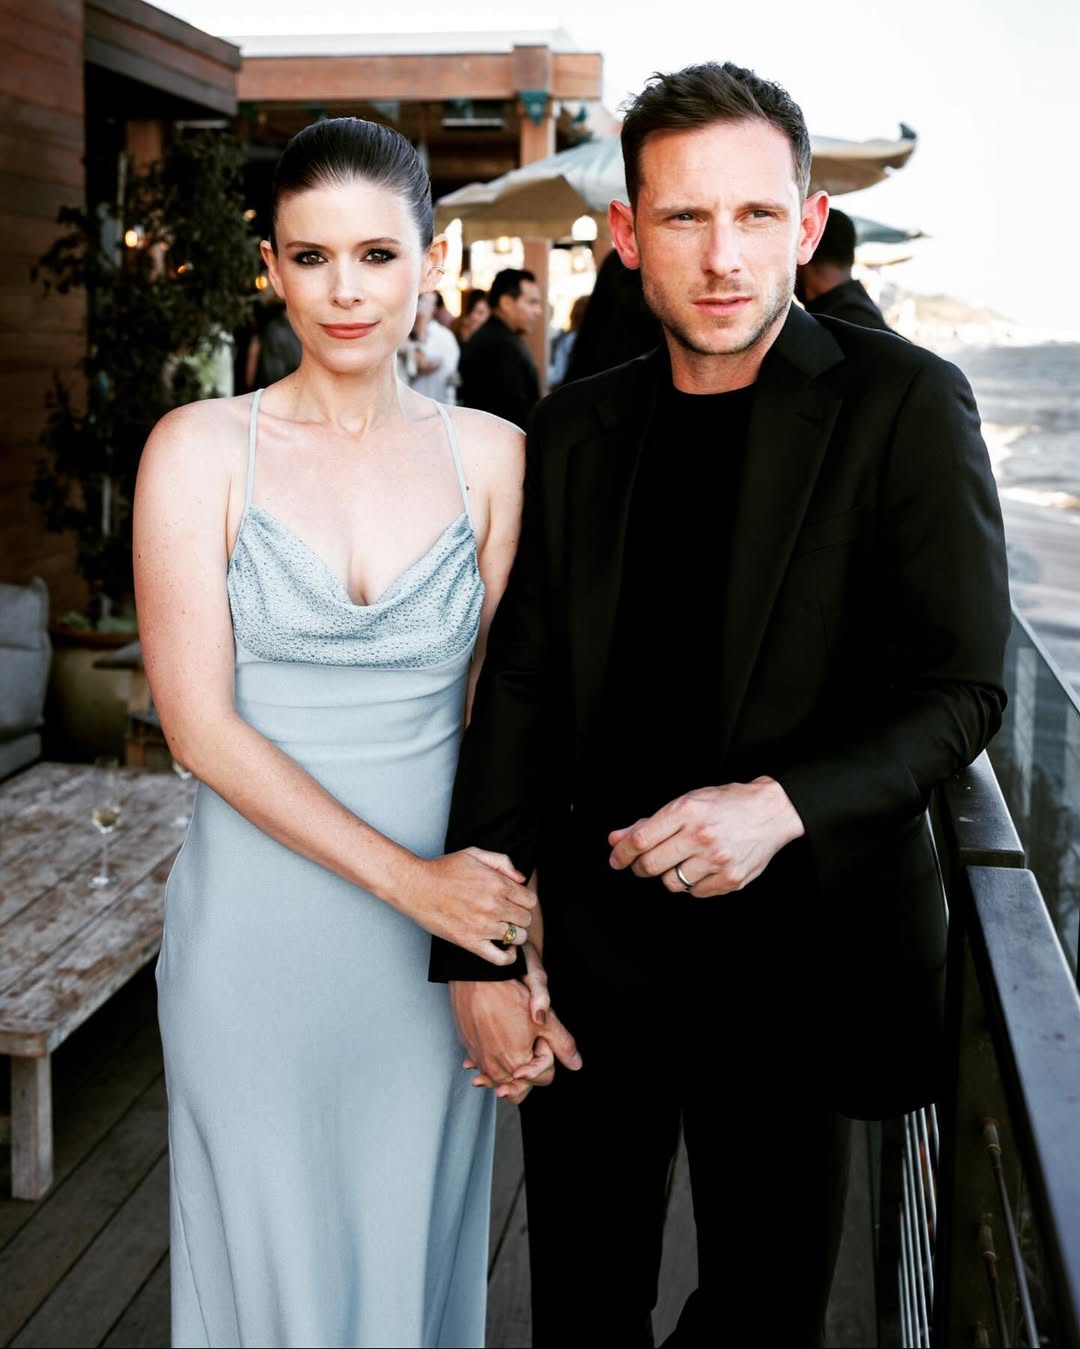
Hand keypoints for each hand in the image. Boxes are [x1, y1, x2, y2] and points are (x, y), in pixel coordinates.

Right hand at [398, 848, 536, 965]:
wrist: (416, 886)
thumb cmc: (443, 869)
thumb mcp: (474, 854)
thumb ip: (502, 862)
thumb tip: (521, 879)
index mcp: (498, 884)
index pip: (531, 900)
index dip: (525, 901)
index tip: (515, 901)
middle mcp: (494, 906)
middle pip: (527, 919)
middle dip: (520, 916)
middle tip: (508, 914)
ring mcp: (483, 926)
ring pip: (518, 937)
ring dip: (514, 933)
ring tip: (503, 928)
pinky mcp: (470, 942)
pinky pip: (501, 958)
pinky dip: (508, 956)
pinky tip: (504, 948)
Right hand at [451, 962, 580, 1086]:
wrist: (476, 979)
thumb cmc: (509, 995)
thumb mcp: (545, 1019)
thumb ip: (563, 1045)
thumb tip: (576, 1064)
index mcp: (517, 1066)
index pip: (544, 1078)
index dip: (547, 1057)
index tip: (540, 1037)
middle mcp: (495, 1070)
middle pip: (522, 1086)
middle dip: (529, 1069)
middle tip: (527, 1040)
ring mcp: (480, 1061)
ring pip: (501, 1079)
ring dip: (509, 1066)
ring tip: (512, 1040)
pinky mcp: (468, 1049)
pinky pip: (482, 1065)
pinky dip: (491, 1058)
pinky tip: (494, 1042)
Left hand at [608, 776, 803, 896]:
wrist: (770, 811)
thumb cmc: (725, 804)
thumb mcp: (686, 802)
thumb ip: (650, 823)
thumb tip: (616, 840)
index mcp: (687, 811)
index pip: (641, 840)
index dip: (622, 853)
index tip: (616, 859)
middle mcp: (701, 835)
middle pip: (651, 864)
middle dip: (641, 866)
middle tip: (644, 863)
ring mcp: (717, 860)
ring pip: (672, 882)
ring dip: (669, 874)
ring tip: (681, 861)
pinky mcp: (730, 879)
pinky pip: (695, 892)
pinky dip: (692, 884)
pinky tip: (701, 868)